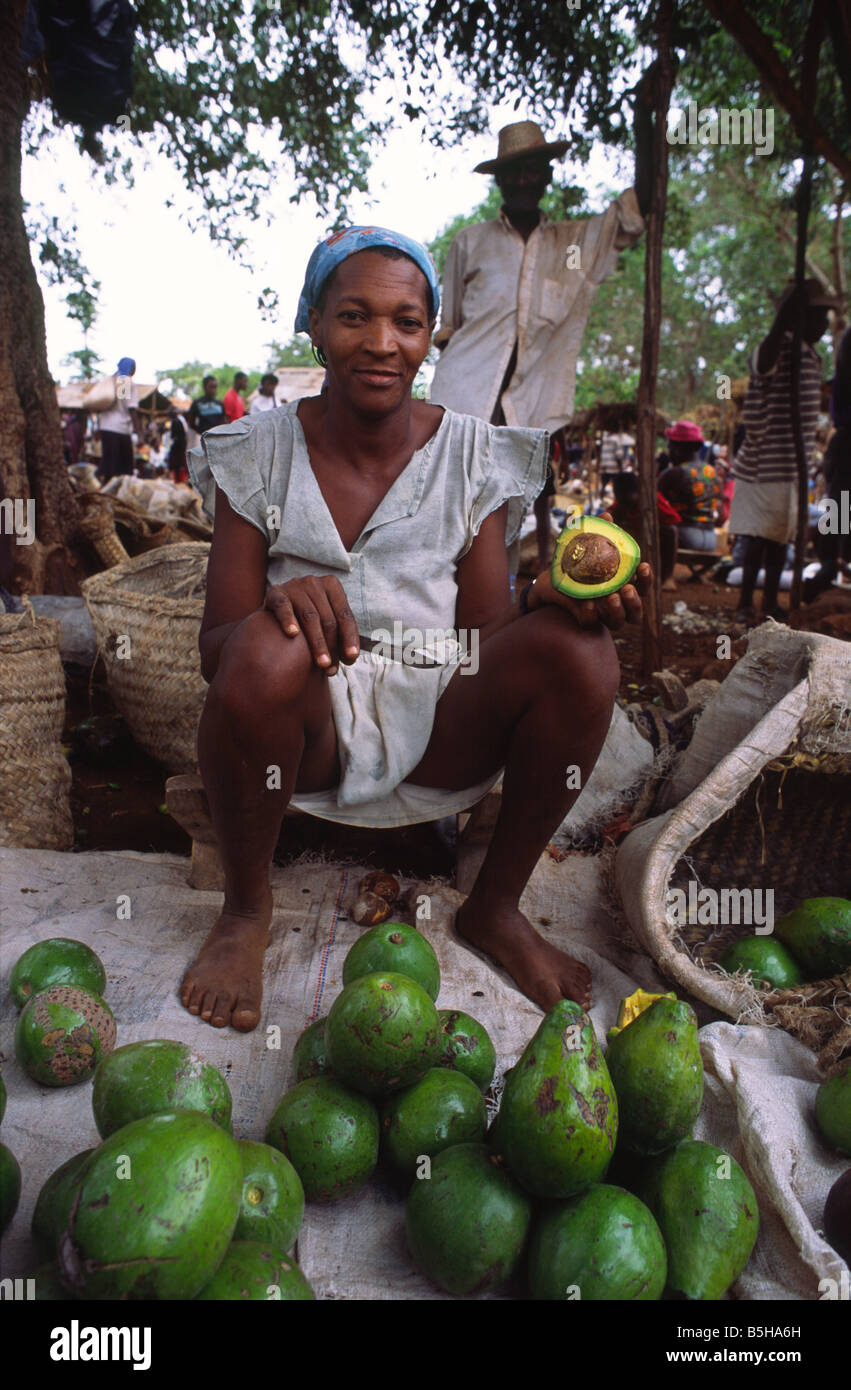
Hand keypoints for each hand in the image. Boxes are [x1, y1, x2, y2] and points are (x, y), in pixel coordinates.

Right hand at [264, 576, 359, 674]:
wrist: (276, 607)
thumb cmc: (307, 617)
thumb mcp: (326, 619)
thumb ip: (339, 634)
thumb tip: (351, 657)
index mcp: (332, 586)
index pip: (345, 615)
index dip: (350, 638)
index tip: (351, 658)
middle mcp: (314, 583)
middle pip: (328, 619)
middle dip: (332, 646)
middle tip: (332, 668)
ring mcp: (294, 586)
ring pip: (310, 616)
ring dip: (317, 642)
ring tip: (321, 663)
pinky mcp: (276, 592)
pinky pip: (283, 606)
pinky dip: (288, 620)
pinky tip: (292, 634)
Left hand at [530, 511, 651, 630]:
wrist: (550, 577)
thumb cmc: (577, 562)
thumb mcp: (587, 545)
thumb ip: (600, 533)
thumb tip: (607, 514)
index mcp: (623, 586)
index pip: (643, 587)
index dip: (647, 579)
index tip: (644, 566)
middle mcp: (616, 604)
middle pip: (636, 612)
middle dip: (635, 602)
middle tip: (627, 589)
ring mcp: (601, 614)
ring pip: (617, 623)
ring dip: (618, 612)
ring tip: (611, 597)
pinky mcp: (584, 619)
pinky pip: (591, 623)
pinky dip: (591, 615)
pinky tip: (588, 603)